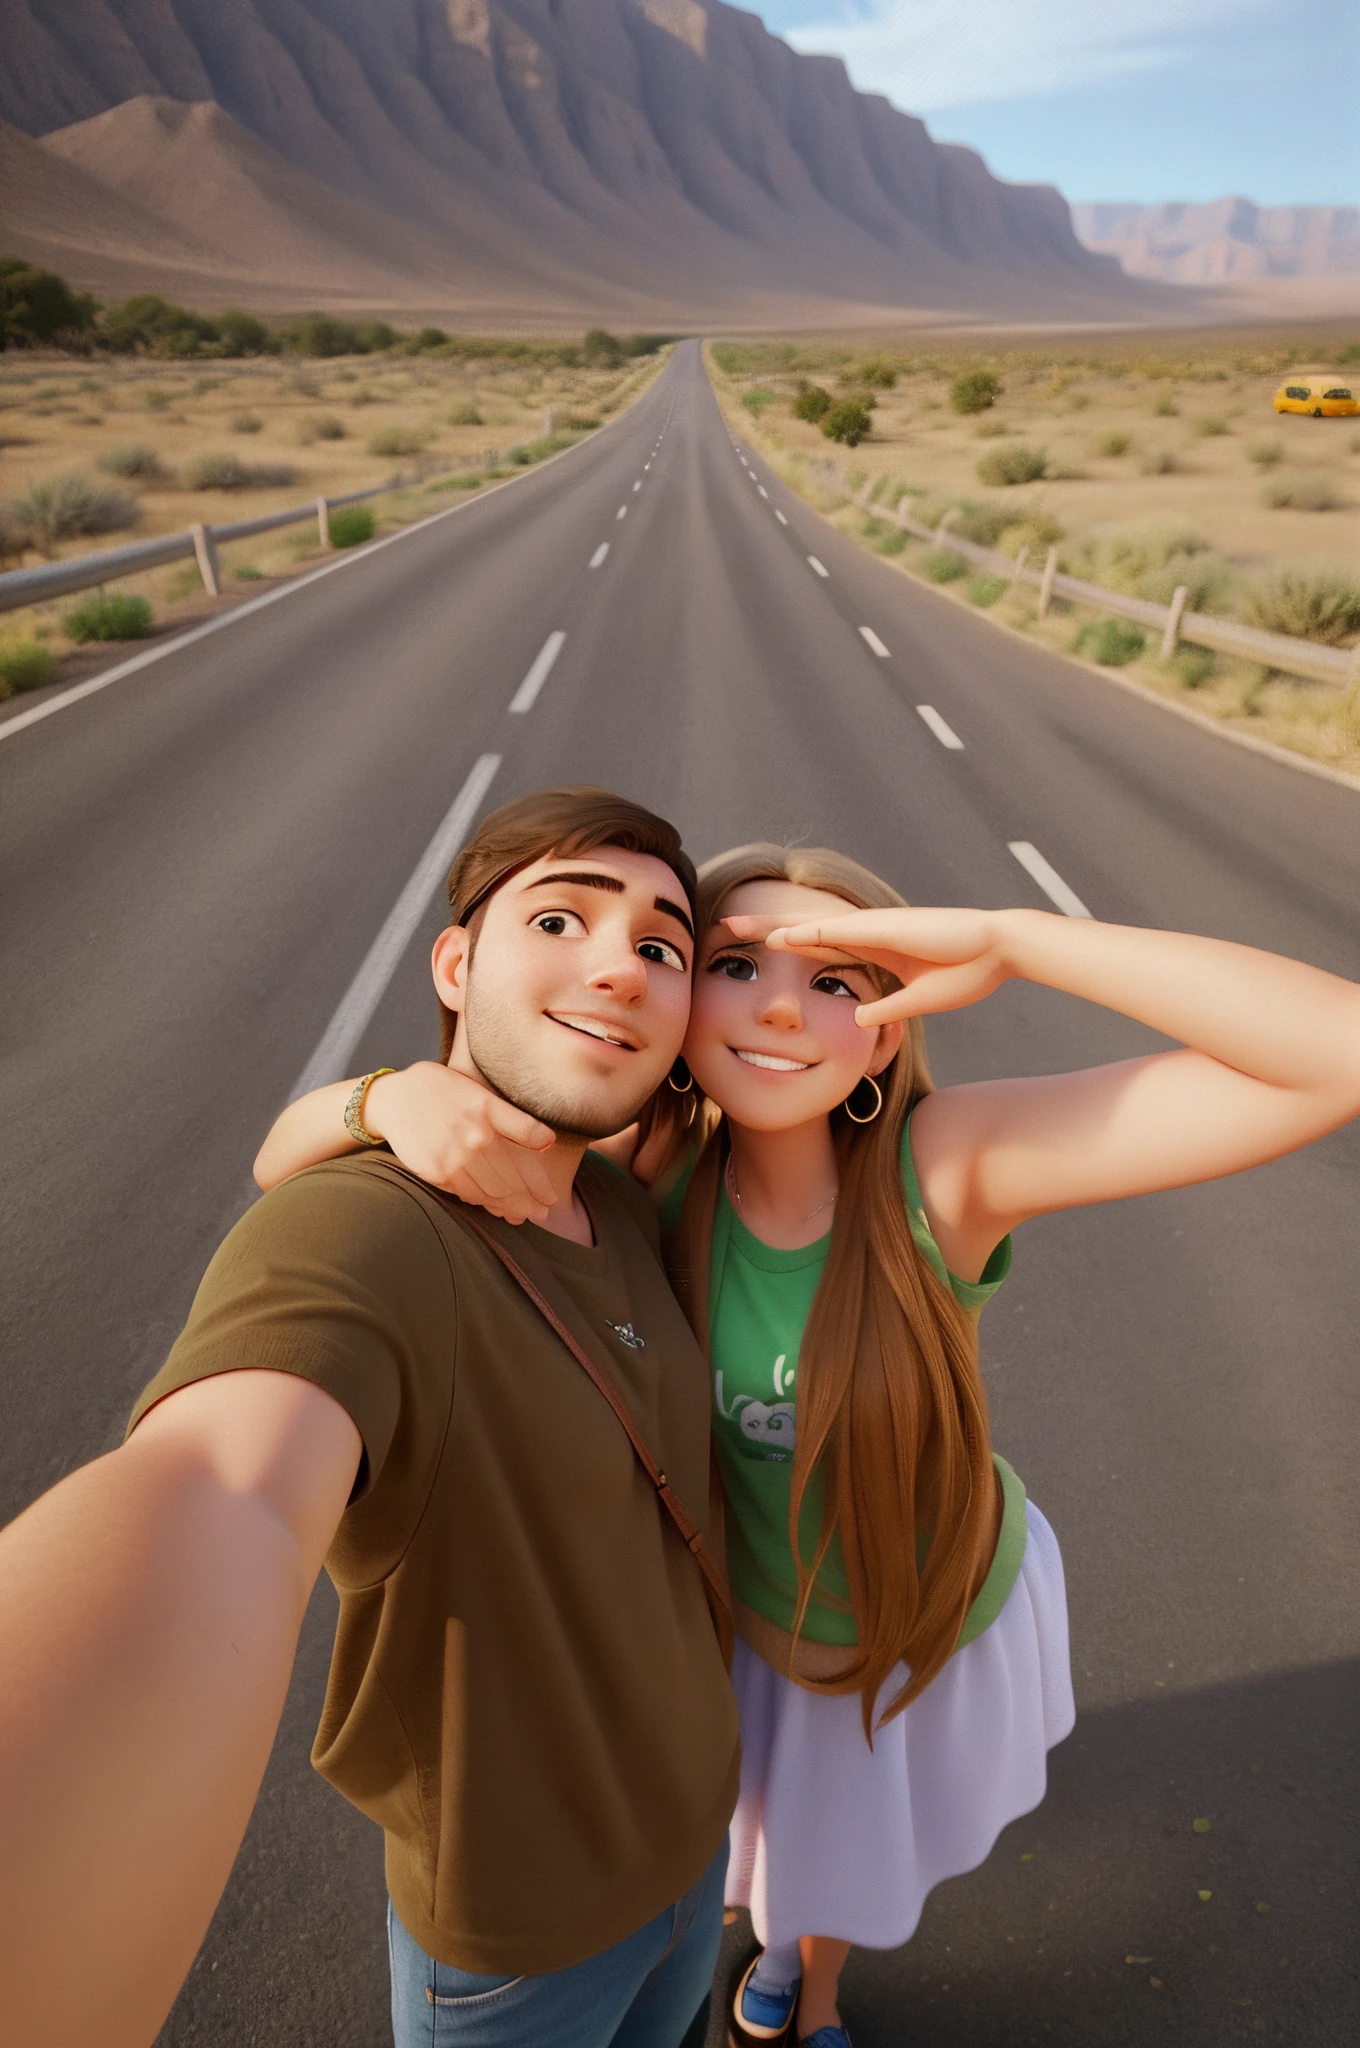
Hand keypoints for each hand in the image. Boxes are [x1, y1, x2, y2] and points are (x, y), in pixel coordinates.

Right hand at [363, 1063, 556, 1222]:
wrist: (394, 1099)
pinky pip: (467, 1195)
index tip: (551, 1196)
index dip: (542, 1178)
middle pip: (511, 1180)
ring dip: (509, 1207)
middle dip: (529, 1201)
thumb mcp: (481, 1094)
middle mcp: (474, 1138)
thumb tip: (548, 1142)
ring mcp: (454, 1158)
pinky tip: (492, 1205)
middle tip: (541, 1213)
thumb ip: (514, 1119)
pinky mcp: (437, 1173)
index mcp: (489, 1112)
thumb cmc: (442, 1091)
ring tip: (520, 1215)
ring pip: (491, 1193)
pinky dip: (482, 1202)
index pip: (528, 1148)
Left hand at [730, 906, 1016, 1025]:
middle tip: (724, 929)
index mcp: (874, 950)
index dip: (784, 949)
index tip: (751, 953)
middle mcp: (867, 935)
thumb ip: (886, 1009)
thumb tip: (856, 1020)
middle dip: (764, 932)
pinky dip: (806, 934)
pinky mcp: (886, 929)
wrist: (998, 949)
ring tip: (734, 926)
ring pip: (810, 928)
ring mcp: (874, 929)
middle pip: (803, 933)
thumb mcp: (917, 1000)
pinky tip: (778, 934)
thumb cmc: (967, 972)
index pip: (817, 950)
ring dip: (773, 927)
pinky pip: (837, 933)